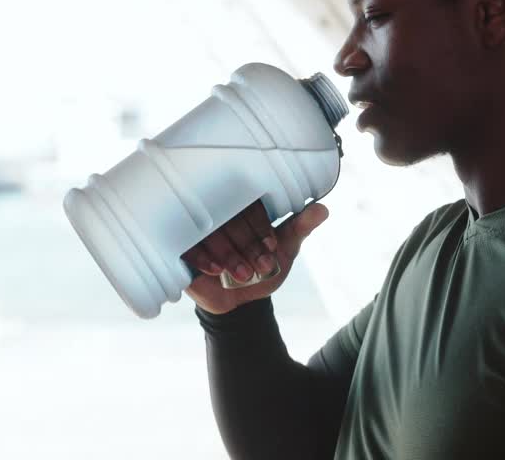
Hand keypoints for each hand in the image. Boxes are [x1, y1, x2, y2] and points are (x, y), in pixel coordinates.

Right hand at [181, 199, 329, 315]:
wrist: (239, 301)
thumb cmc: (261, 266)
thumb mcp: (284, 248)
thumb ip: (300, 227)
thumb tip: (322, 209)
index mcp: (241, 203)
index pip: (249, 203)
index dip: (261, 225)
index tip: (273, 246)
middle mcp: (217, 210)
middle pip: (228, 216)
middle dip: (248, 243)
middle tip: (263, 266)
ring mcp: (197, 228)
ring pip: (209, 231)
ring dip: (229, 253)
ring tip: (245, 274)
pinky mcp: (182, 247)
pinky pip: (187, 246)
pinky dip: (203, 257)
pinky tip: (216, 270)